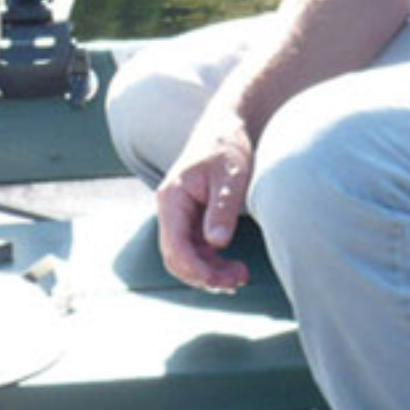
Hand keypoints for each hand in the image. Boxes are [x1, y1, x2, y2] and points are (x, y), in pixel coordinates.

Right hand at [154, 116, 255, 291]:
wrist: (225, 128)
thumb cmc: (226, 146)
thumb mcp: (230, 174)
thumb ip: (222, 206)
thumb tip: (216, 242)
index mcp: (172, 199)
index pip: (174, 246)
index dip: (195, 269)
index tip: (220, 280)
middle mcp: (170, 210)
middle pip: (177, 258)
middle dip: (203, 276)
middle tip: (237, 282)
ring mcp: (180, 217)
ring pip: (186, 258)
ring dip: (209, 274)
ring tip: (240, 277)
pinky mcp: (192, 220)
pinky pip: (196, 251)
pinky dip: (212, 264)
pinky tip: (233, 269)